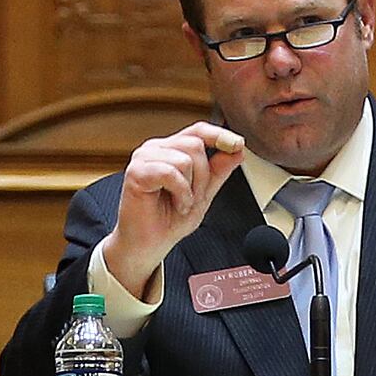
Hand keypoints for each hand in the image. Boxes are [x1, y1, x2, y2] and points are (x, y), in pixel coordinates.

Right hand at [94, 121, 247, 299]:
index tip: (238, 144)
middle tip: (193, 198)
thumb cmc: (168, 220)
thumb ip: (219, 170)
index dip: (219, 135)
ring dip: (191, 188)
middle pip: (195, 144)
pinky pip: (171, 172)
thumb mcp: (204, 193)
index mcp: (171, 149)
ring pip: (185, 159)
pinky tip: (175, 205)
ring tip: (181, 203)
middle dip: (203, 177)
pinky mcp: (136, 171)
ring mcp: (144, 158)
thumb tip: (237, 150)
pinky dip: (180, 193)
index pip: (198, 130)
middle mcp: (156, 149)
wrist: (149, 245)